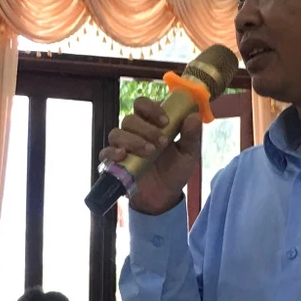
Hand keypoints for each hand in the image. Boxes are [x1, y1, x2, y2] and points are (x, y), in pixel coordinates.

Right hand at [99, 97, 201, 214]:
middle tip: (162, 142)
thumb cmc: (175, 169)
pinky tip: (123, 155)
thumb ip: (191, 136)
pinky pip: (105, 152)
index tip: (165, 122)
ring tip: (150, 152)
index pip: (143, 105)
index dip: (151, 109)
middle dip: (146, 129)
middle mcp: (134, 132)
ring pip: (117, 133)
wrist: (165, 196)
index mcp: (151, 123)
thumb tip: (194, 117)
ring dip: (133, 140)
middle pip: (130, 119)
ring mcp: (123, 146)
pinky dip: (112, 152)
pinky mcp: (114, 163)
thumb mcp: (189, 153)